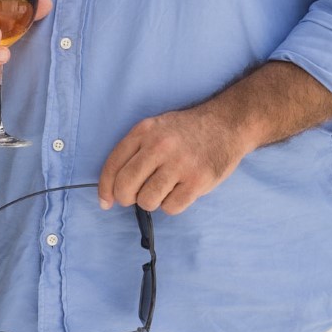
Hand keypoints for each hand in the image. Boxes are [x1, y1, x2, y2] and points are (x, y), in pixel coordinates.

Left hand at [98, 104, 247, 214]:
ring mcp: (179, 163)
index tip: (106, 201)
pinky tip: (180, 191)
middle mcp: (159, 146)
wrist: (226, 124)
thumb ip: (135, 151)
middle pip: (126, 186)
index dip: (105, 188)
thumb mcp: (156, 128)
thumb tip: (113, 188)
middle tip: (135, 198)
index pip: (113, 165)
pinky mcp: (197, 180)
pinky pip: (171, 208)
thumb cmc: (187, 131)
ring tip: (163, 189)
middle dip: (125, 199)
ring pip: (147, 200)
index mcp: (144, 131)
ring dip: (152, 202)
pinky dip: (172, 205)